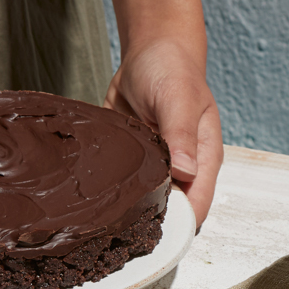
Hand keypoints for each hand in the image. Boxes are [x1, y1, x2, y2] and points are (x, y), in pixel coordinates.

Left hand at [103, 38, 221, 226]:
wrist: (151, 51)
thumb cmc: (174, 71)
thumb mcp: (179, 99)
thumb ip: (181, 136)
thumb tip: (185, 172)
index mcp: (202, 161)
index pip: (195, 208)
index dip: (176, 226)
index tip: (149, 236)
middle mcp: (180, 171)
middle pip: (166, 213)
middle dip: (144, 224)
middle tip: (112, 230)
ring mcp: (154, 169)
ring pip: (140, 203)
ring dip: (121, 210)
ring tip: (94, 216)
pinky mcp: (131, 162)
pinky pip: (118, 183)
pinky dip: (104, 190)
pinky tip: (86, 195)